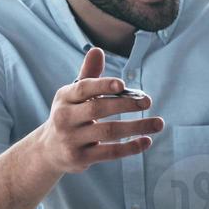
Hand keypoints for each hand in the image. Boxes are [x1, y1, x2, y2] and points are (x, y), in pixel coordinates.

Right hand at [34, 48, 163, 174]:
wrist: (49, 150)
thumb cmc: (70, 116)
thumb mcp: (73, 96)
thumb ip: (88, 75)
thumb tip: (97, 50)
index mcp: (64, 97)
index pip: (83, 88)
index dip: (103, 85)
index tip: (123, 84)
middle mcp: (65, 118)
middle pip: (98, 109)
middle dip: (125, 105)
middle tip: (147, 101)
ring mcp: (71, 139)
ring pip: (108, 132)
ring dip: (136, 127)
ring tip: (158, 123)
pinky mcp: (80, 158)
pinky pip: (110, 152)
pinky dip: (130, 147)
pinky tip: (147, 141)